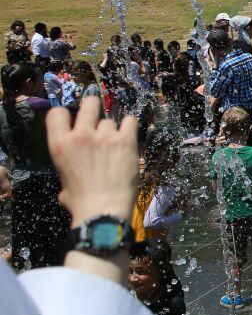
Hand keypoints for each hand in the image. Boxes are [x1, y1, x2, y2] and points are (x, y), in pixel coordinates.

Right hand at [46, 96, 138, 226]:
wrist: (103, 210)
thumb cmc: (81, 202)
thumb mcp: (64, 182)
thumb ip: (68, 168)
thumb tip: (74, 173)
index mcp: (60, 145)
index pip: (57, 113)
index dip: (66, 115)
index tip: (73, 120)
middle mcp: (81, 135)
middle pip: (89, 104)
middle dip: (93, 107)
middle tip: (97, 117)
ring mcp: (104, 136)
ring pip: (110, 120)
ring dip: (113, 130)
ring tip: (115, 146)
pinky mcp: (125, 141)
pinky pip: (130, 121)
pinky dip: (130, 127)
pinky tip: (129, 137)